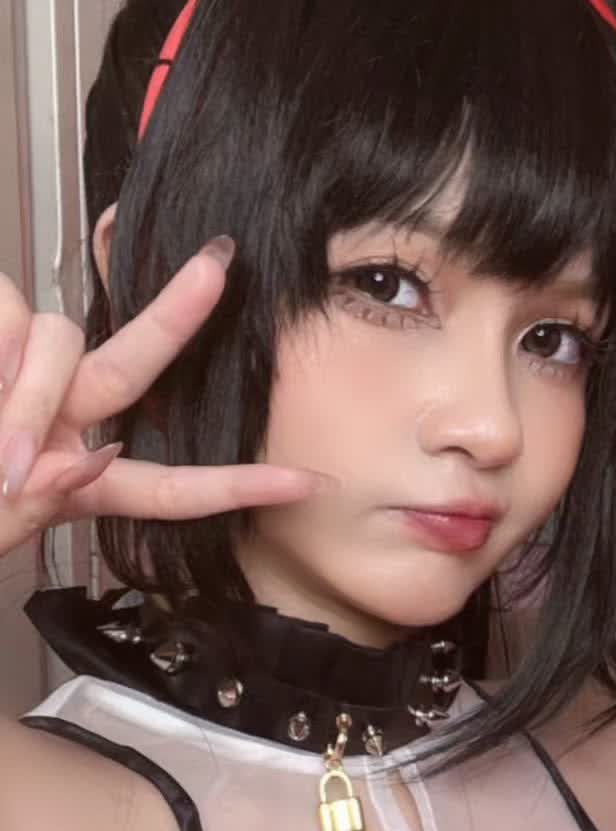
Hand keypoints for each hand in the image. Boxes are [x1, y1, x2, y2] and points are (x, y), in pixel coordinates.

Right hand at [0, 238, 322, 560]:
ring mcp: (15, 371)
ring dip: (31, 399)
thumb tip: (85, 461)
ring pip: (59, 342)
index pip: (166, 487)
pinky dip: (6, 367)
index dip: (235, 488)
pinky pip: (12, 319)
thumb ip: (42, 499)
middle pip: (129, 364)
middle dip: (177, 316)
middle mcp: (55, 422)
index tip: (307, 483)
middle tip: (222, 266)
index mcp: (73, 480)